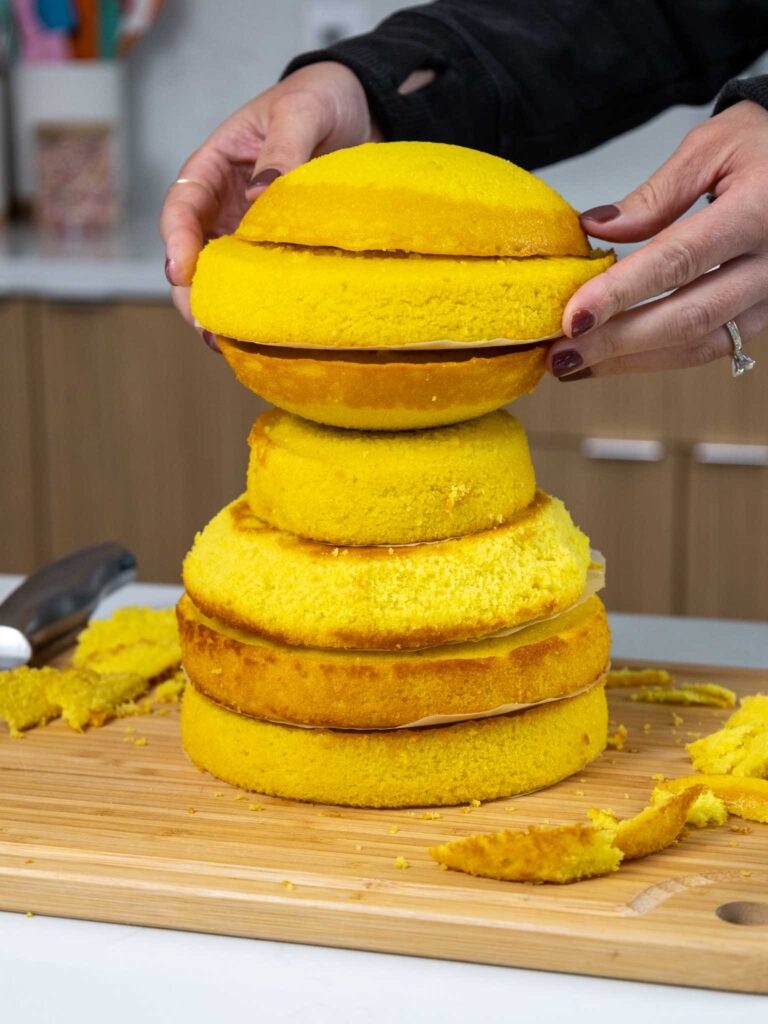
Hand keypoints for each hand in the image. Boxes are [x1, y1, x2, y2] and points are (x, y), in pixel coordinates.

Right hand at [159, 62, 378, 332]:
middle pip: (195, 255)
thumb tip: (260, 199)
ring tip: (231, 345)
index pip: (183, 207)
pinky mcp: (281, 254)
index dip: (177, 241)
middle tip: (206, 325)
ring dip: (226, 312)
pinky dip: (263, 311)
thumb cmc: (321, 98)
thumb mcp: (301, 112)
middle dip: (194, 293)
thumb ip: (282, 151)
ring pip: (227, 279)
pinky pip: (266, 285)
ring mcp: (251, 234)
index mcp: (215, 167)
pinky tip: (267, 339)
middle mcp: (226, 206)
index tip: (181, 272)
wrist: (362, 109)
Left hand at [548, 100, 767, 379]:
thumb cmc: (764, 145)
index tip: (573, 316)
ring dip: (630, 362)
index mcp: (758, 211)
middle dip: (616, 342)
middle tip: (560, 356)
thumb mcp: (712, 147)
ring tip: (573, 365)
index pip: (680, 259)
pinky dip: (657, 359)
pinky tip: (612, 360)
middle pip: (687, 316)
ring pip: (697, 344)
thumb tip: (595, 228)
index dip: (622, 292)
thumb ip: (656, 193)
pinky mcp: (764, 314)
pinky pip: (709, 347)